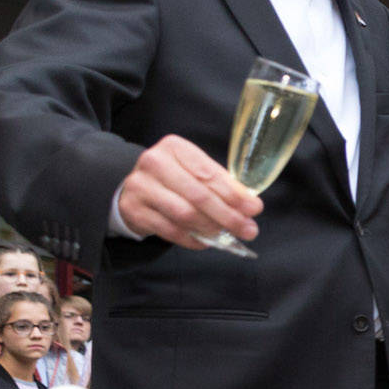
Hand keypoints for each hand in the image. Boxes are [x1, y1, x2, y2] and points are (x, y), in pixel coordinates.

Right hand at [115, 134, 260, 247]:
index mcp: (174, 147)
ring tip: (227, 234)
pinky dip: (193, 239)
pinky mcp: (135, 210)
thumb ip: (220, 183)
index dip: (234, 194)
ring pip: (185, 214)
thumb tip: (250, 205)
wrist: (134, 189)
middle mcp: (154, 163)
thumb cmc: (174, 179)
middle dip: (228, 216)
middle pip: (199, 196)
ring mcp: (141, 187)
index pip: (209, 173)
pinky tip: (206, 241)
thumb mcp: (195, 171)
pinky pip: (171, 230)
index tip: (254, 209)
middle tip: (248, 229)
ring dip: (212, 228)